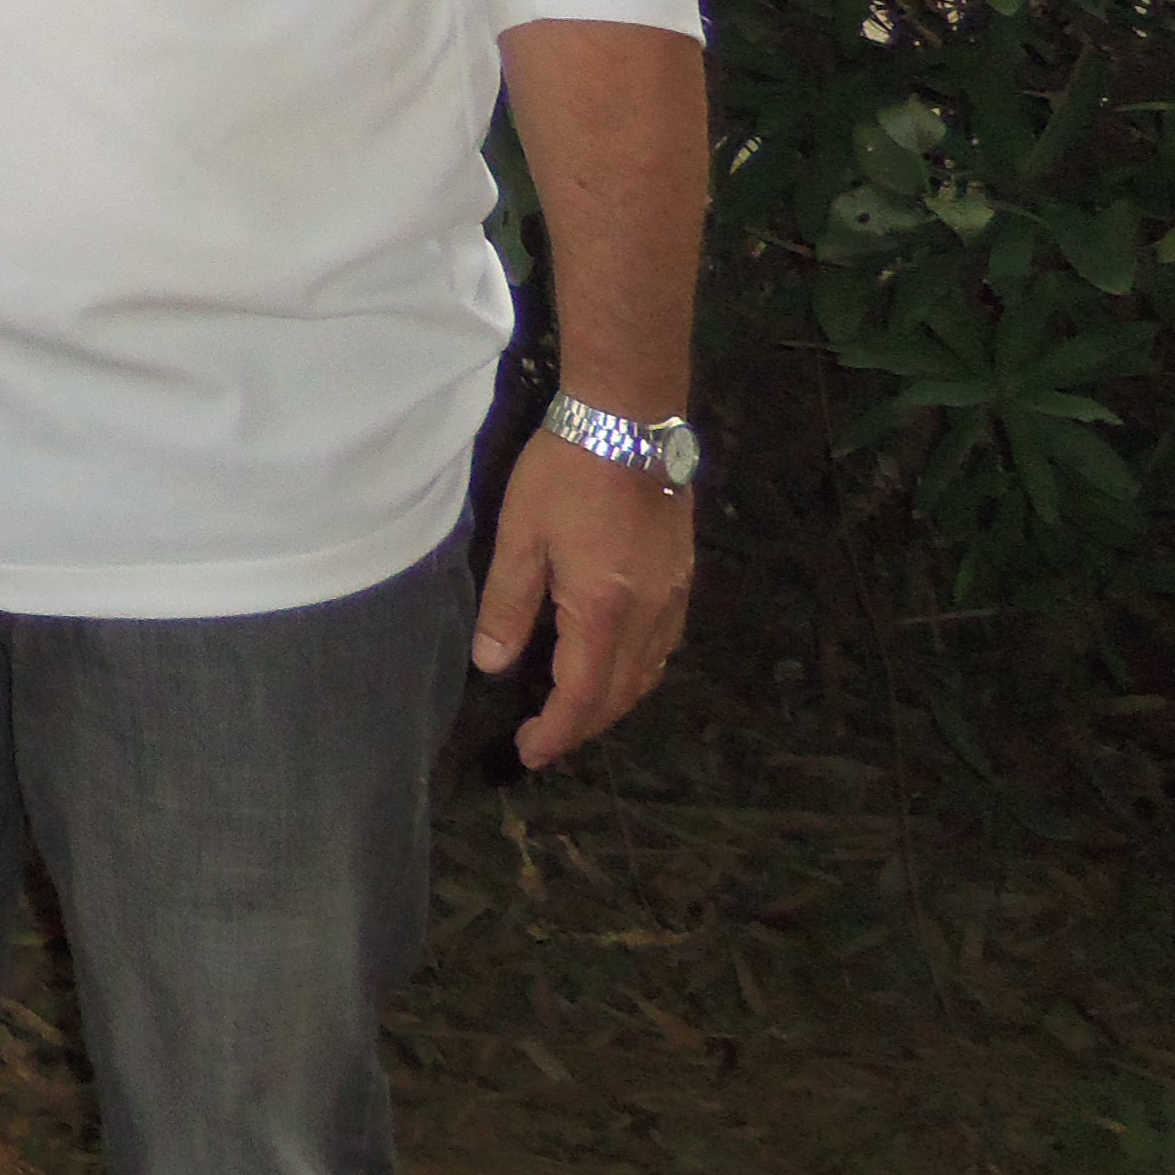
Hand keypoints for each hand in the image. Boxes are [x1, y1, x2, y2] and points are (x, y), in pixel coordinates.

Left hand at [474, 429, 693, 768]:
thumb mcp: (521, 537)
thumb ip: (508, 605)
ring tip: (574, 711)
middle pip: (620, 694)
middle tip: (544, 738)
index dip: (556, 732)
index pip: (581, 695)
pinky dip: (637, 672)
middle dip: (582, 725)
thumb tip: (492, 664)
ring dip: (612, 701)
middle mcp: (649, 616)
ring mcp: (673, 598)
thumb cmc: (565, 473)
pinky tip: (614, 664)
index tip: (529, 752)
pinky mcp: (682, 577)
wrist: (630, 421)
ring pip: (648, 674)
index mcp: (603, 612)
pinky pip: (663, 647)